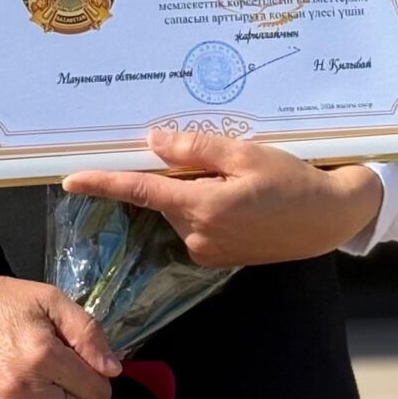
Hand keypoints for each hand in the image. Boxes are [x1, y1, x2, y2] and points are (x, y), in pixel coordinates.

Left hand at [64, 126, 382, 268]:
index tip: (71, 180)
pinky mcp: (217, 257)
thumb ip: (195, 149)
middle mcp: (196, 235)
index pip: (140, 191)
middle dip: (173, 175)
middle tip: (216, 158)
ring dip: (192, 190)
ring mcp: (206, 250)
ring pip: (179, 209)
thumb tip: (153, 141)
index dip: (103, 183)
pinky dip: (204, 205)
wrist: (326, 218)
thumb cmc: (291, 181)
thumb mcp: (244, 153)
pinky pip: (195, 223)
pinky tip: (238, 196)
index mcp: (201, 207)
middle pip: (163, 196)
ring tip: (238, 179)